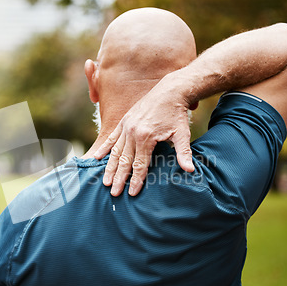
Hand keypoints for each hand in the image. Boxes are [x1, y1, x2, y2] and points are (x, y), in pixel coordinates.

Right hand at [93, 74, 195, 196]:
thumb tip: (190, 170)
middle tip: (114, 193)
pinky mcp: (124, 121)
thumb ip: (183, 153)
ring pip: (116, 151)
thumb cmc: (177, 114)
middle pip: (124, 160)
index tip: (132, 193)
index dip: (136, 180)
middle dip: (119, 178)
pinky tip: (96, 157)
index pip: (139, 164)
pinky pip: (112, 137)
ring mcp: (126, 126)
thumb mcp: (182, 134)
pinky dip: (104, 148)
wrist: (170, 91)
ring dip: (110, 167)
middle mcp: (132, 132)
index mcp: (146, 137)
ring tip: (105, 181)